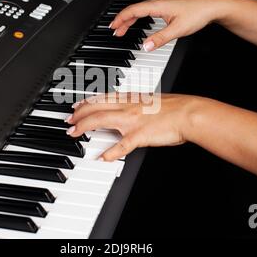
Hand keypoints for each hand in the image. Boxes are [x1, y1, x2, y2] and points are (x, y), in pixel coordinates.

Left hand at [65, 93, 198, 160]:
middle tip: (69, 121)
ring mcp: (132, 121)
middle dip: (78, 114)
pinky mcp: (139, 135)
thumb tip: (128, 109)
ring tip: (74, 133)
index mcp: (131, 98)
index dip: (86, 102)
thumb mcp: (151, 101)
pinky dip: (109, 153)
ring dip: (84, 127)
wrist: (188, 113)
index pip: (102, 98)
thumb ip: (137, 104)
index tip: (77, 106)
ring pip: (101, 120)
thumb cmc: (174, 108)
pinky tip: (101, 158)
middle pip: (96, 107)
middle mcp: (128, 107)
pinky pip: (120, 145)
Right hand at [110, 0, 225, 50]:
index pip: (132, 11)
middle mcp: (159, 1)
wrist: (212, 6)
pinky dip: (140, 17)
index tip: (112, 27)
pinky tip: (142, 23)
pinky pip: (148, 10)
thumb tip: (145, 46)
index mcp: (157, 5)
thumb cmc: (197, 14)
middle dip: (123, 21)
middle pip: (134, 10)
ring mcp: (163, 2)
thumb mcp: (177, 30)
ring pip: (141, 10)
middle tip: (115, 31)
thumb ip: (159, 39)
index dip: (120, 19)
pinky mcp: (168, 5)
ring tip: (124, 28)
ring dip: (131, 19)